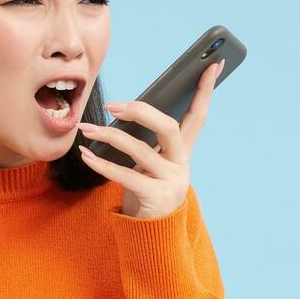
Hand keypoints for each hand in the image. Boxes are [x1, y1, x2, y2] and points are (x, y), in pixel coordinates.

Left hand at [75, 58, 224, 218]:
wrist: (152, 234)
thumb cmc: (146, 191)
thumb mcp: (151, 164)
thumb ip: (148, 141)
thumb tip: (126, 110)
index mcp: (182, 152)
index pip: (198, 115)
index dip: (205, 90)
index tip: (213, 63)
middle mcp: (181, 164)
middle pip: (169, 127)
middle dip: (141, 112)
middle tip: (114, 106)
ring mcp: (171, 182)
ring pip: (140, 151)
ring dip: (109, 137)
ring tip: (87, 129)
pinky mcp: (155, 198)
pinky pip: (125, 176)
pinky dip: (102, 165)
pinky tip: (86, 156)